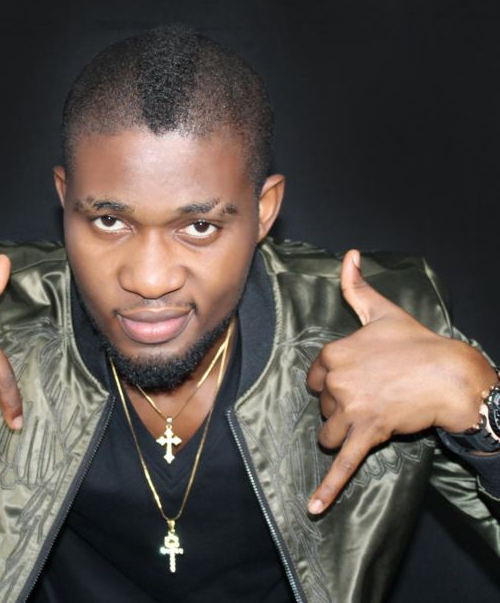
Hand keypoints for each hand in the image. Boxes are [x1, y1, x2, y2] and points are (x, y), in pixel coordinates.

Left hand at [306, 250, 495, 514]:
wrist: (451, 374)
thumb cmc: (416, 342)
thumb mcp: (382, 312)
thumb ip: (356, 286)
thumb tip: (349, 254)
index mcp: (334, 353)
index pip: (314, 377)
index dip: (332, 380)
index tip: (354, 378)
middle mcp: (336, 381)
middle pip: (322, 406)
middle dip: (340, 406)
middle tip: (371, 395)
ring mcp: (350, 410)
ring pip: (327, 433)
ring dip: (342, 432)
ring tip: (369, 420)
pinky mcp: (367, 435)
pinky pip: (343, 465)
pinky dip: (328, 490)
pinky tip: (314, 510)